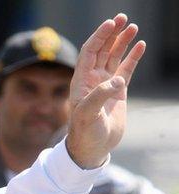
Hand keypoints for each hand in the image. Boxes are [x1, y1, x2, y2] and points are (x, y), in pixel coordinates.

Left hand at [66, 13, 145, 168]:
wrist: (92, 148)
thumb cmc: (84, 132)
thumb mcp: (87, 115)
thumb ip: (100, 96)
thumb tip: (117, 81)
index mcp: (81, 81)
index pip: (90, 52)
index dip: (99, 37)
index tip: (111, 24)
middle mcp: (92, 80)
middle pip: (102, 50)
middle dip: (111, 34)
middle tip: (123, 18)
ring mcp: (105, 85)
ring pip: (114, 57)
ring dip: (122, 42)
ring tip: (133, 27)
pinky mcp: (118, 92)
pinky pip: (125, 70)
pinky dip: (132, 57)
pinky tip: (140, 46)